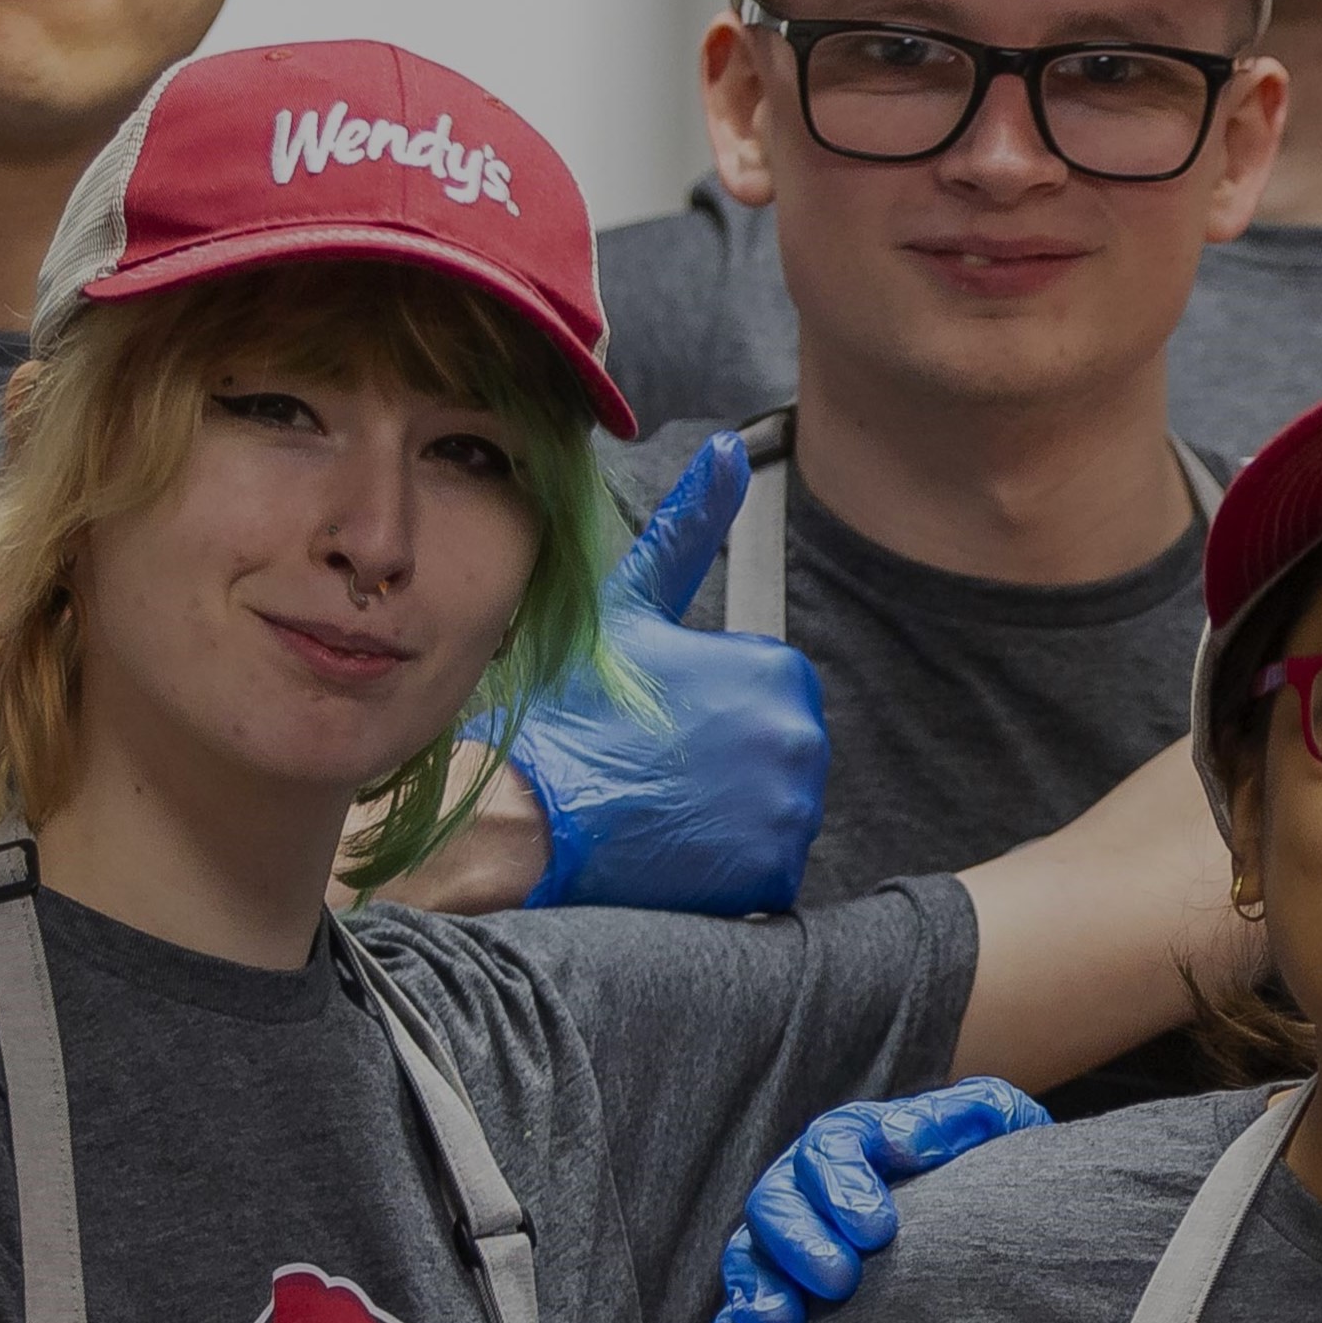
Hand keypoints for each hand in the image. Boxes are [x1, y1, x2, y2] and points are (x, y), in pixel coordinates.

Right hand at [478, 434, 826, 912]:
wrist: (521, 816)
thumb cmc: (569, 712)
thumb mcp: (628, 605)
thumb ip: (688, 526)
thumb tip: (726, 447)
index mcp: (777, 672)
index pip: (765, 695)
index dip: (706, 710)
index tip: (656, 724)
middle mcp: (800, 739)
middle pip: (775, 753)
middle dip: (724, 763)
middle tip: (651, 769)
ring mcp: (789, 812)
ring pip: (771, 811)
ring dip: (725, 816)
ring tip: (656, 807)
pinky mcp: (772, 875)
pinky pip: (766, 871)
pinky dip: (728, 868)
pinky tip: (671, 850)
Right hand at [698, 1078, 1048, 1322]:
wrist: (982, 1214)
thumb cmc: (984, 1164)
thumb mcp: (992, 1124)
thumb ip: (969, 1113)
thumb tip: (904, 1139)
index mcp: (853, 1140)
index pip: (829, 1147)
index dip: (842, 1184)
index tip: (878, 1228)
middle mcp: (805, 1186)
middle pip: (776, 1201)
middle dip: (800, 1241)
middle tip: (839, 1280)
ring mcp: (783, 1240)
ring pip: (747, 1255)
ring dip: (757, 1289)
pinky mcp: (775, 1293)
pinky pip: (732, 1315)